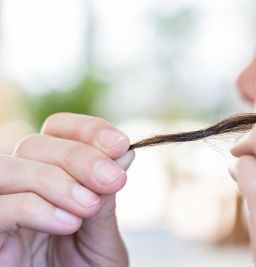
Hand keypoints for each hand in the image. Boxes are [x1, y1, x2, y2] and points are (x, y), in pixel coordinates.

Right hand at [0, 113, 133, 266]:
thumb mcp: (102, 236)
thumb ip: (106, 198)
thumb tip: (122, 152)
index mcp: (52, 180)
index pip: (57, 130)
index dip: (86, 129)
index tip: (120, 144)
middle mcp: (21, 188)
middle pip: (34, 144)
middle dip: (79, 156)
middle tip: (114, 180)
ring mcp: (1, 210)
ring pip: (7, 166)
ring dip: (55, 180)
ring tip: (88, 207)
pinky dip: (34, 207)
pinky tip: (67, 224)